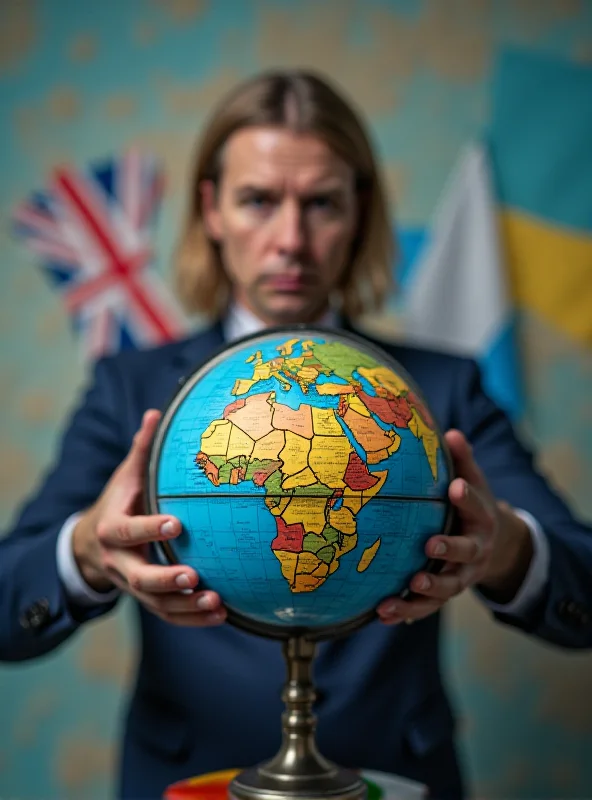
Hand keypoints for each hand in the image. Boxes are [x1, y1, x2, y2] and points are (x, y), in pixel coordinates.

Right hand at [72, 409, 225, 626]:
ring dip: (186, 606)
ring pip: (156, 603)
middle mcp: (119, 562)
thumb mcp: (124, 477)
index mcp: (111, 528)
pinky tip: (220, 613)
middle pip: (137, 577)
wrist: (91, 546)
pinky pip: (168, 614)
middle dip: (165, 579)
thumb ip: (141, 450)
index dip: (148, 529)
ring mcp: (132, 585)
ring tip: (216, 601)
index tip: (176, 524)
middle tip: (193, 576)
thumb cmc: (118, 503)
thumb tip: (156, 413)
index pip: (126, 531)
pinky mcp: (147, 599)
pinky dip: (193, 618)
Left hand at [377, 429, 532, 624]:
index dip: (468, 498)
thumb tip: (451, 433)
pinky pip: (427, 607)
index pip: (478, 506)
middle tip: (429, 546)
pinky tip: (384, 614)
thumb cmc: (470, 506)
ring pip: (447, 588)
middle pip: (466, 553)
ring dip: (426, 592)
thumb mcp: (472, 481)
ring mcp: (461, 575)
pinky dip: (408, 612)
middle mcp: (475, 550)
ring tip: (406, 589)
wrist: (494, 546)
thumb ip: (462, 461)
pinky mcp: (445, 593)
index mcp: (481, 519)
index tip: (456, 488)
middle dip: (449, 550)